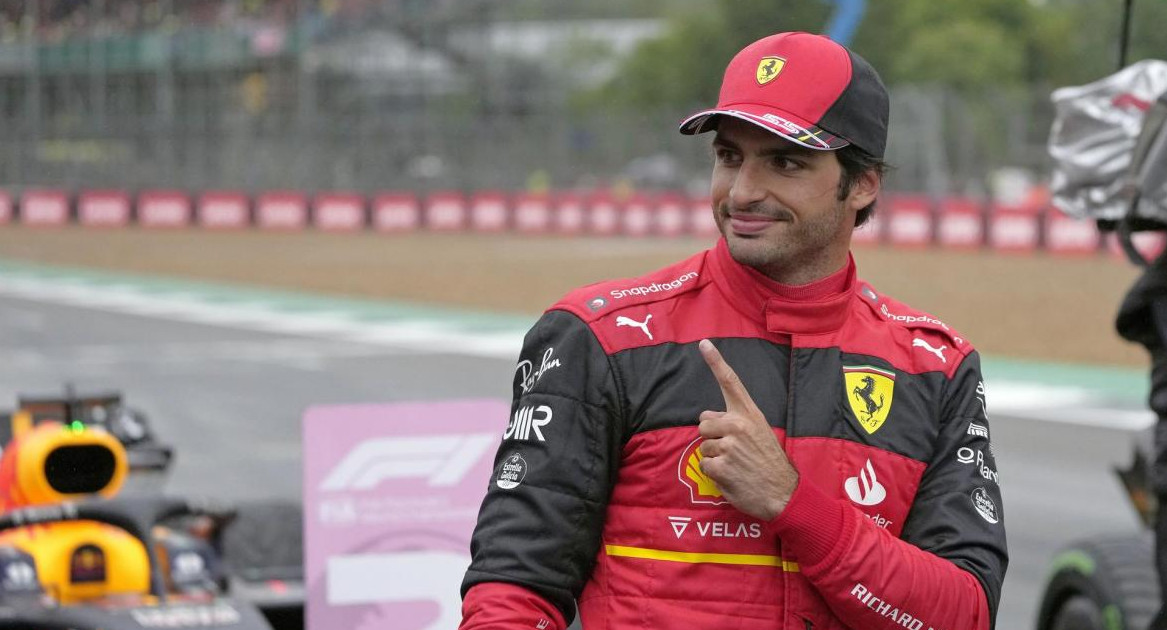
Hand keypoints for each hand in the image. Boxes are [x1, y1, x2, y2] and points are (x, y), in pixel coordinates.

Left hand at [697, 338, 798, 520]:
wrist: (783, 494)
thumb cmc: (770, 464)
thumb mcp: (760, 434)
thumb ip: (736, 421)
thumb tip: (708, 415)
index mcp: (750, 415)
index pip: (731, 383)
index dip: (716, 362)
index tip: (704, 343)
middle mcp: (738, 426)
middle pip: (704, 422)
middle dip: (712, 436)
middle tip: (732, 451)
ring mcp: (729, 446)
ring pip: (703, 446)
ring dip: (714, 456)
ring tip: (735, 465)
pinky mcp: (720, 466)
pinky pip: (704, 465)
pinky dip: (714, 473)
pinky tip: (731, 477)